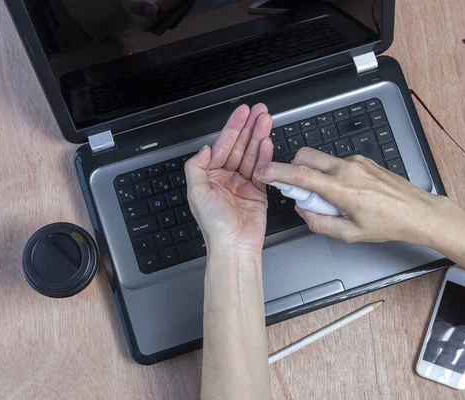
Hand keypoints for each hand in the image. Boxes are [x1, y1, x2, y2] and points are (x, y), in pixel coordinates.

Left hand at [185, 104, 272, 252]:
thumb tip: (205, 148)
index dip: (232, 127)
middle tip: (259, 111)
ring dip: (259, 136)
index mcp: (210, 176)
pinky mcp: (258, 192)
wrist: (234, 246)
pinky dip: (266, 155)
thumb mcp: (196, 192)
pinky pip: (263, 169)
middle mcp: (226, 178)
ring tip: (267, 120)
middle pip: (240, 146)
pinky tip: (268, 142)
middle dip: (249, 127)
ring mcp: (243, 184)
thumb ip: (197, 166)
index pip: (223, 145)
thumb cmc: (214, 225)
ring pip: (252, 154)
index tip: (242, 113)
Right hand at [254, 147, 442, 243]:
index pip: (301, 175)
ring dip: (314, 174)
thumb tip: (303, 212)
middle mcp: (348, 169)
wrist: (418, 211)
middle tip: (298, 190)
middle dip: (292, 167)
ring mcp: (356, 161)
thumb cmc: (389, 223)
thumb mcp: (351, 234)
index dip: (277, 172)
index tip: (263, 172)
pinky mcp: (362, 160)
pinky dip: (330, 175)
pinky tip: (343, 193)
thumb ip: (320, 223)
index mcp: (343, 189)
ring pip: (321, 160)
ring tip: (330, 199)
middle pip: (306, 156)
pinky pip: (336, 163)